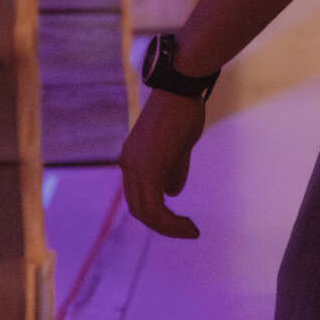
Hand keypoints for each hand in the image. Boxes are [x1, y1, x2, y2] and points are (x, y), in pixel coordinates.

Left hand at [119, 89, 205, 238]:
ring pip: (146, 213)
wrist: (181, 88)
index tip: (181, 220)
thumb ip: (173, 170)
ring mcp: (136, 168)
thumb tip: (171, 193)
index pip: (138, 197)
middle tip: (188, 230)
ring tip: (191, 231)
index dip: (158, 214)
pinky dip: (171, 223)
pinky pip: (156, 209)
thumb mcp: (178, 147)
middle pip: (139, 209)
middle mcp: (128, 165)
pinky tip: (187, 225)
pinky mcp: (148, 170)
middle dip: (163, 226)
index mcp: (132, 159)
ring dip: (169, 228)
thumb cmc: (183, 110)